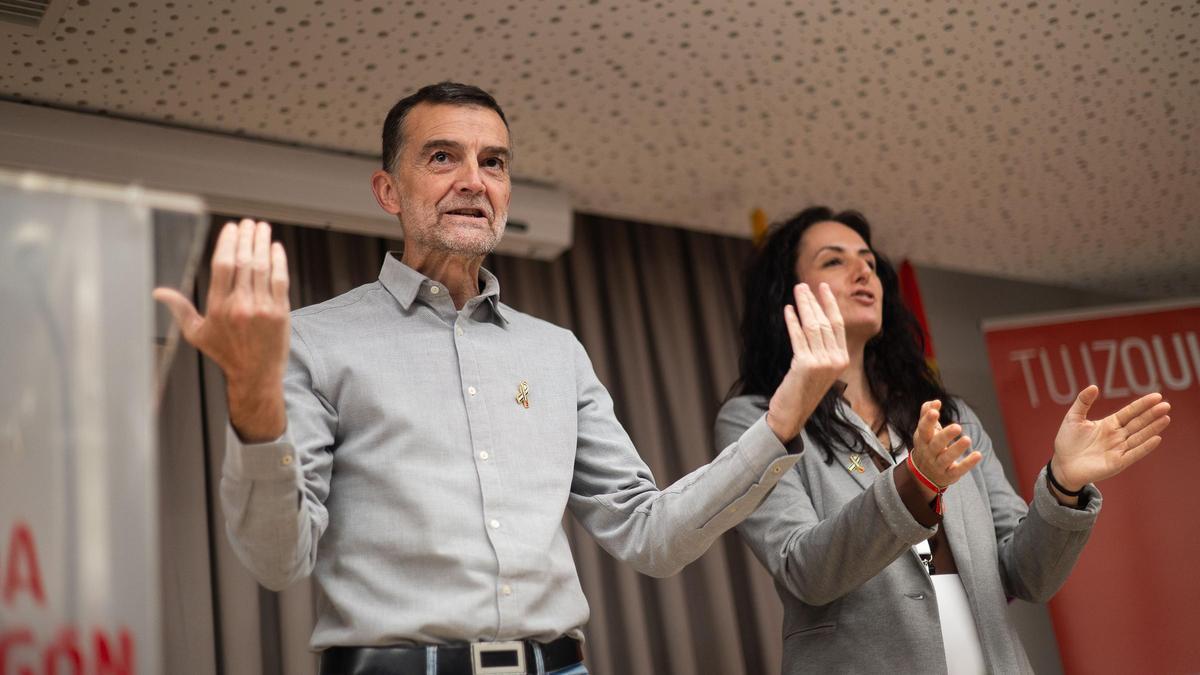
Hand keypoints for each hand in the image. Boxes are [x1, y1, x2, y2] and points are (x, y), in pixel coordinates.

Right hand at [153, 219, 290, 441]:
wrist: (255, 375)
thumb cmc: (225, 353)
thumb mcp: (196, 333)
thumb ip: (180, 308)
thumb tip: (158, 292)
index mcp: (217, 307)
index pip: (222, 266)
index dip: (227, 243)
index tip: (231, 228)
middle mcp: (239, 305)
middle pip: (244, 262)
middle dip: (247, 238)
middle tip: (248, 223)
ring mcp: (262, 308)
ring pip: (262, 267)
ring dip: (262, 244)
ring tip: (262, 228)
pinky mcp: (281, 312)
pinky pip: (280, 280)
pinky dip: (279, 261)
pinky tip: (276, 248)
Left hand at [766, 283, 850, 442]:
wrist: (791, 414)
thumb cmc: (802, 390)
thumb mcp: (818, 369)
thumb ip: (821, 349)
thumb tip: (814, 321)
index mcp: (842, 359)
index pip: (837, 325)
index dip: (829, 304)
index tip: (822, 288)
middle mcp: (836, 360)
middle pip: (824, 322)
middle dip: (813, 301)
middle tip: (803, 285)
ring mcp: (822, 362)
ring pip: (812, 327)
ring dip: (803, 306)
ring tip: (796, 292)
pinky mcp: (805, 365)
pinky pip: (798, 337)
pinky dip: (792, 321)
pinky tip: (788, 310)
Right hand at [909, 400, 981, 496]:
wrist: (924, 474)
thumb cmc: (928, 446)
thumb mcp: (924, 431)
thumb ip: (927, 414)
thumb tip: (935, 401)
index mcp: (923, 439)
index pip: (924, 429)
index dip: (928, 420)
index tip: (935, 410)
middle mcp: (929, 452)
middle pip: (936, 444)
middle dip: (945, 435)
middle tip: (957, 427)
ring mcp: (938, 465)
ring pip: (946, 458)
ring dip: (957, 449)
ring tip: (967, 439)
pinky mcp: (948, 475)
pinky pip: (957, 470)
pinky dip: (967, 464)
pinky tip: (977, 455)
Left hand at [1050, 385, 1171, 492]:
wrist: (1062, 465)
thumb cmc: (1067, 442)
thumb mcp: (1073, 418)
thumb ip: (1083, 402)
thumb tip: (1094, 386)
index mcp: (1109, 424)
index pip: (1130, 412)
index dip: (1142, 404)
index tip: (1157, 396)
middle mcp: (1117, 436)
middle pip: (1138, 423)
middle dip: (1152, 414)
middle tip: (1166, 405)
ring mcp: (1119, 449)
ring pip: (1139, 437)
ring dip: (1152, 428)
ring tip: (1165, 418)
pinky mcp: (1117, 463)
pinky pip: (1134, 453)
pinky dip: (1145, 447)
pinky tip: (1156, 438)